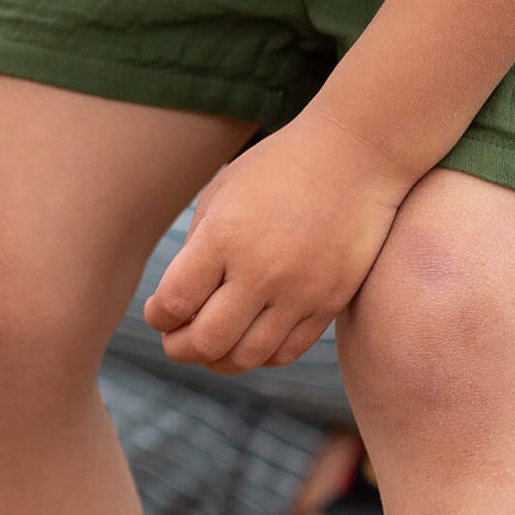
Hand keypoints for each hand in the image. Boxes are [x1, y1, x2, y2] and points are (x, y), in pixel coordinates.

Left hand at [144, 106, 415, 372]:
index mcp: (225, 235)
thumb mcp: (223, 193)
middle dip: (180, 348)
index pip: (175, 303)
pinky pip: (286, 352)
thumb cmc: (279, 169)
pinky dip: (259, 355)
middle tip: (176, 339)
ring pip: (247, 358)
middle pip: (206, 341)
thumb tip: (175, 304)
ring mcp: (300, 291)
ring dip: (219, 360)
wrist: (356, 155)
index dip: (158, 316)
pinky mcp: (329, 302)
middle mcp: (262, 269)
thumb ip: (197, 249)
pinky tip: (249, 339)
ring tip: (212, 344)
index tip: (159, 311)